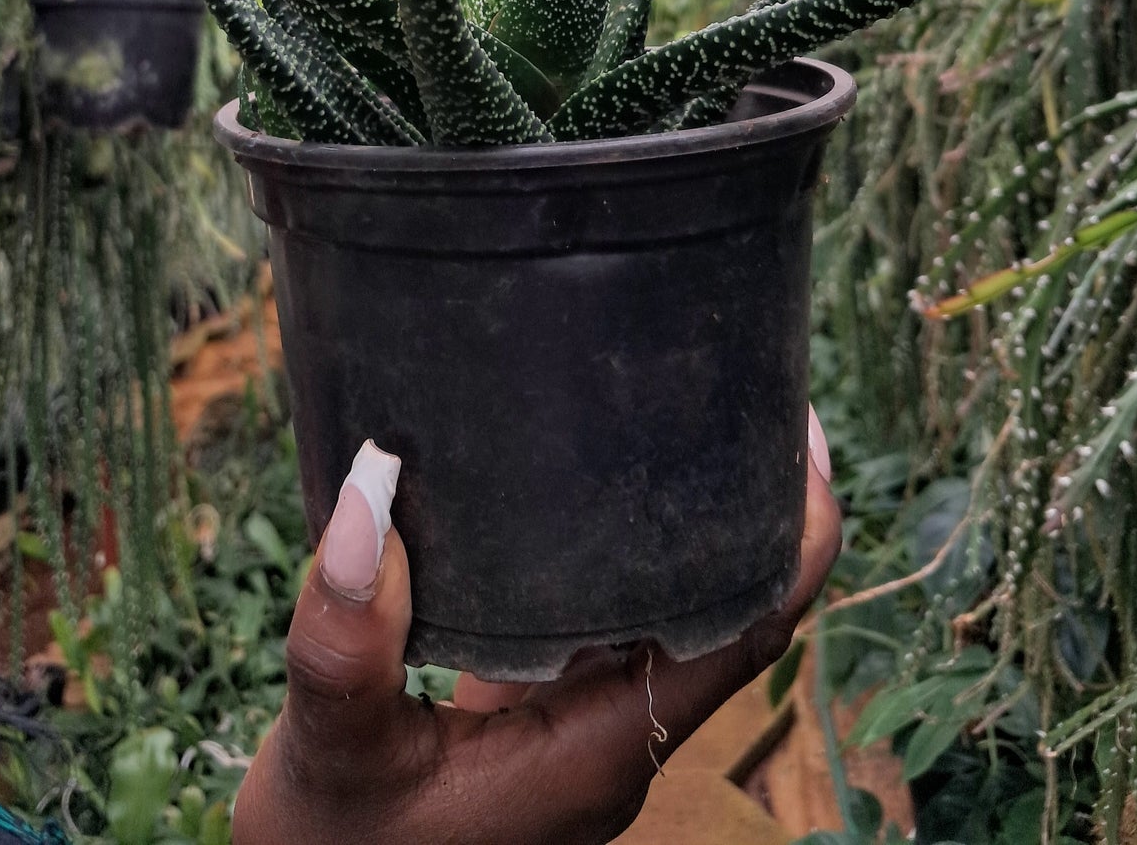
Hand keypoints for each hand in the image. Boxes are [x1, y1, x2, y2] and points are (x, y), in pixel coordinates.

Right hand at [232, 413, 840, 844]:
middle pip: (731, 613)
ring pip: (675, 617)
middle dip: (756, 508)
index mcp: (601, 750)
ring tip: (680, 405)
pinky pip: (613, 625)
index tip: (806, 432)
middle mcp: (614, 740)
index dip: (797, 540)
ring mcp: (579, 731)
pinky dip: (622, 552)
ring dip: (694, 526)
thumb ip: (347, 639)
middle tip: (743, 381)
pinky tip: (581, 482)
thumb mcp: (329, 755)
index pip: (745, 635)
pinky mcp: (538, 718)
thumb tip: (372, 482)